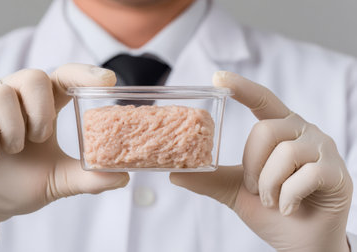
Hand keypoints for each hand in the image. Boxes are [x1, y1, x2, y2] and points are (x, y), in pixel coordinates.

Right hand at [0, 64, 128, 245]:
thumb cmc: (18, 185)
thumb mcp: (57, 180)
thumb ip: (88, 178)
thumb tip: (123, 177)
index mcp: (42, 107)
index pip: (64, 77)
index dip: (84, 74)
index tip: (109, 81)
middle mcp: (15, 98)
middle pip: (34, 76)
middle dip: (41, 112)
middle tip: (39, 138)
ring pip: (4, 93)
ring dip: (14, 129)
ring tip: (13, 150)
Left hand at [170, 71, 352, 251]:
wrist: (300, 242)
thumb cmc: (271, 209)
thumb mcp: (234, 191)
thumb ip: (210, 179)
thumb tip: (174, 174)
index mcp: (281, 129)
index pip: (262, 100)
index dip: (242, 87)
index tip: (217, 78)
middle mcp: (304, 132)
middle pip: (266, 130)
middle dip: (252, 165)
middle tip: (254, 188)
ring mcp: (324, 151)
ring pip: (285, 153)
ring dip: (268, 185)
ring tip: (272, 201)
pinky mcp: (337, 174)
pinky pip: (305, 175)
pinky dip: (287, 197)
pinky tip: (289, 208)